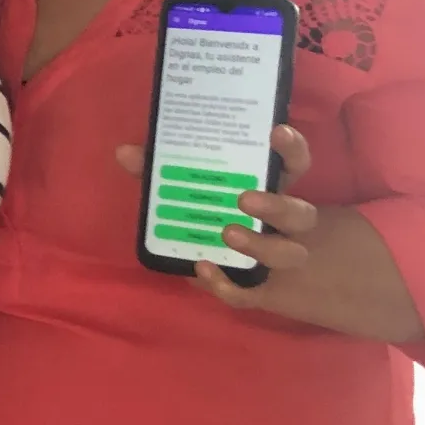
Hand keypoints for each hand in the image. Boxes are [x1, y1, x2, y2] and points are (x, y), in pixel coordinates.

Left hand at [117, 123, 319, 308]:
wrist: (234, 269)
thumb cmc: (214, 215)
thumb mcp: (192, 190)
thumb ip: (160, 171)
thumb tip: (124, 152)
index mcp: (273, 189)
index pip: (296, 166)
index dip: (292, 149)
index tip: (276, 132)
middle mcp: (286, 224)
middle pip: (300, 214)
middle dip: (277, 206)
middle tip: (243, 199)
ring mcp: (278, 258)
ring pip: (286, 254)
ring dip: (259, 245)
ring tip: (227, 233)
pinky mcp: (260, 290)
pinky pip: (251, 293)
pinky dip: (227, 284)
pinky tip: (202, 269)